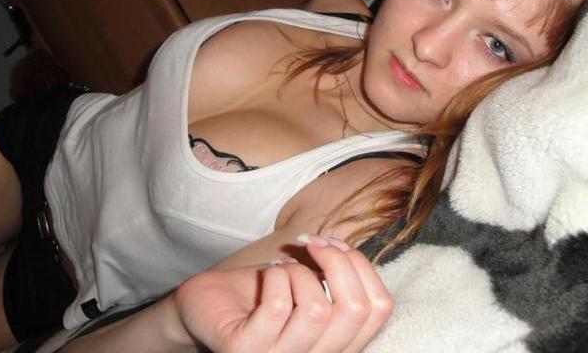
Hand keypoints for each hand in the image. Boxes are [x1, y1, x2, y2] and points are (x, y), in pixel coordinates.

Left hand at [172, 236, 392, 351]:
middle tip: (312, 244)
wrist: (207, 304)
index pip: (380, 309)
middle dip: (337, 262)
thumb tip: (343, 248)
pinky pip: (277, 307)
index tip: (334, 244)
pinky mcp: (244, 351)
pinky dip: (275, 276)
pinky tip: (267, 274)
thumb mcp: (308, 282)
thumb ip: (335, 274)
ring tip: (282, 268)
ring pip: (316, 309)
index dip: (362, 266)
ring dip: (299, 272)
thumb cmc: (262, 293)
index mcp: (338, 345)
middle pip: (355, 310)